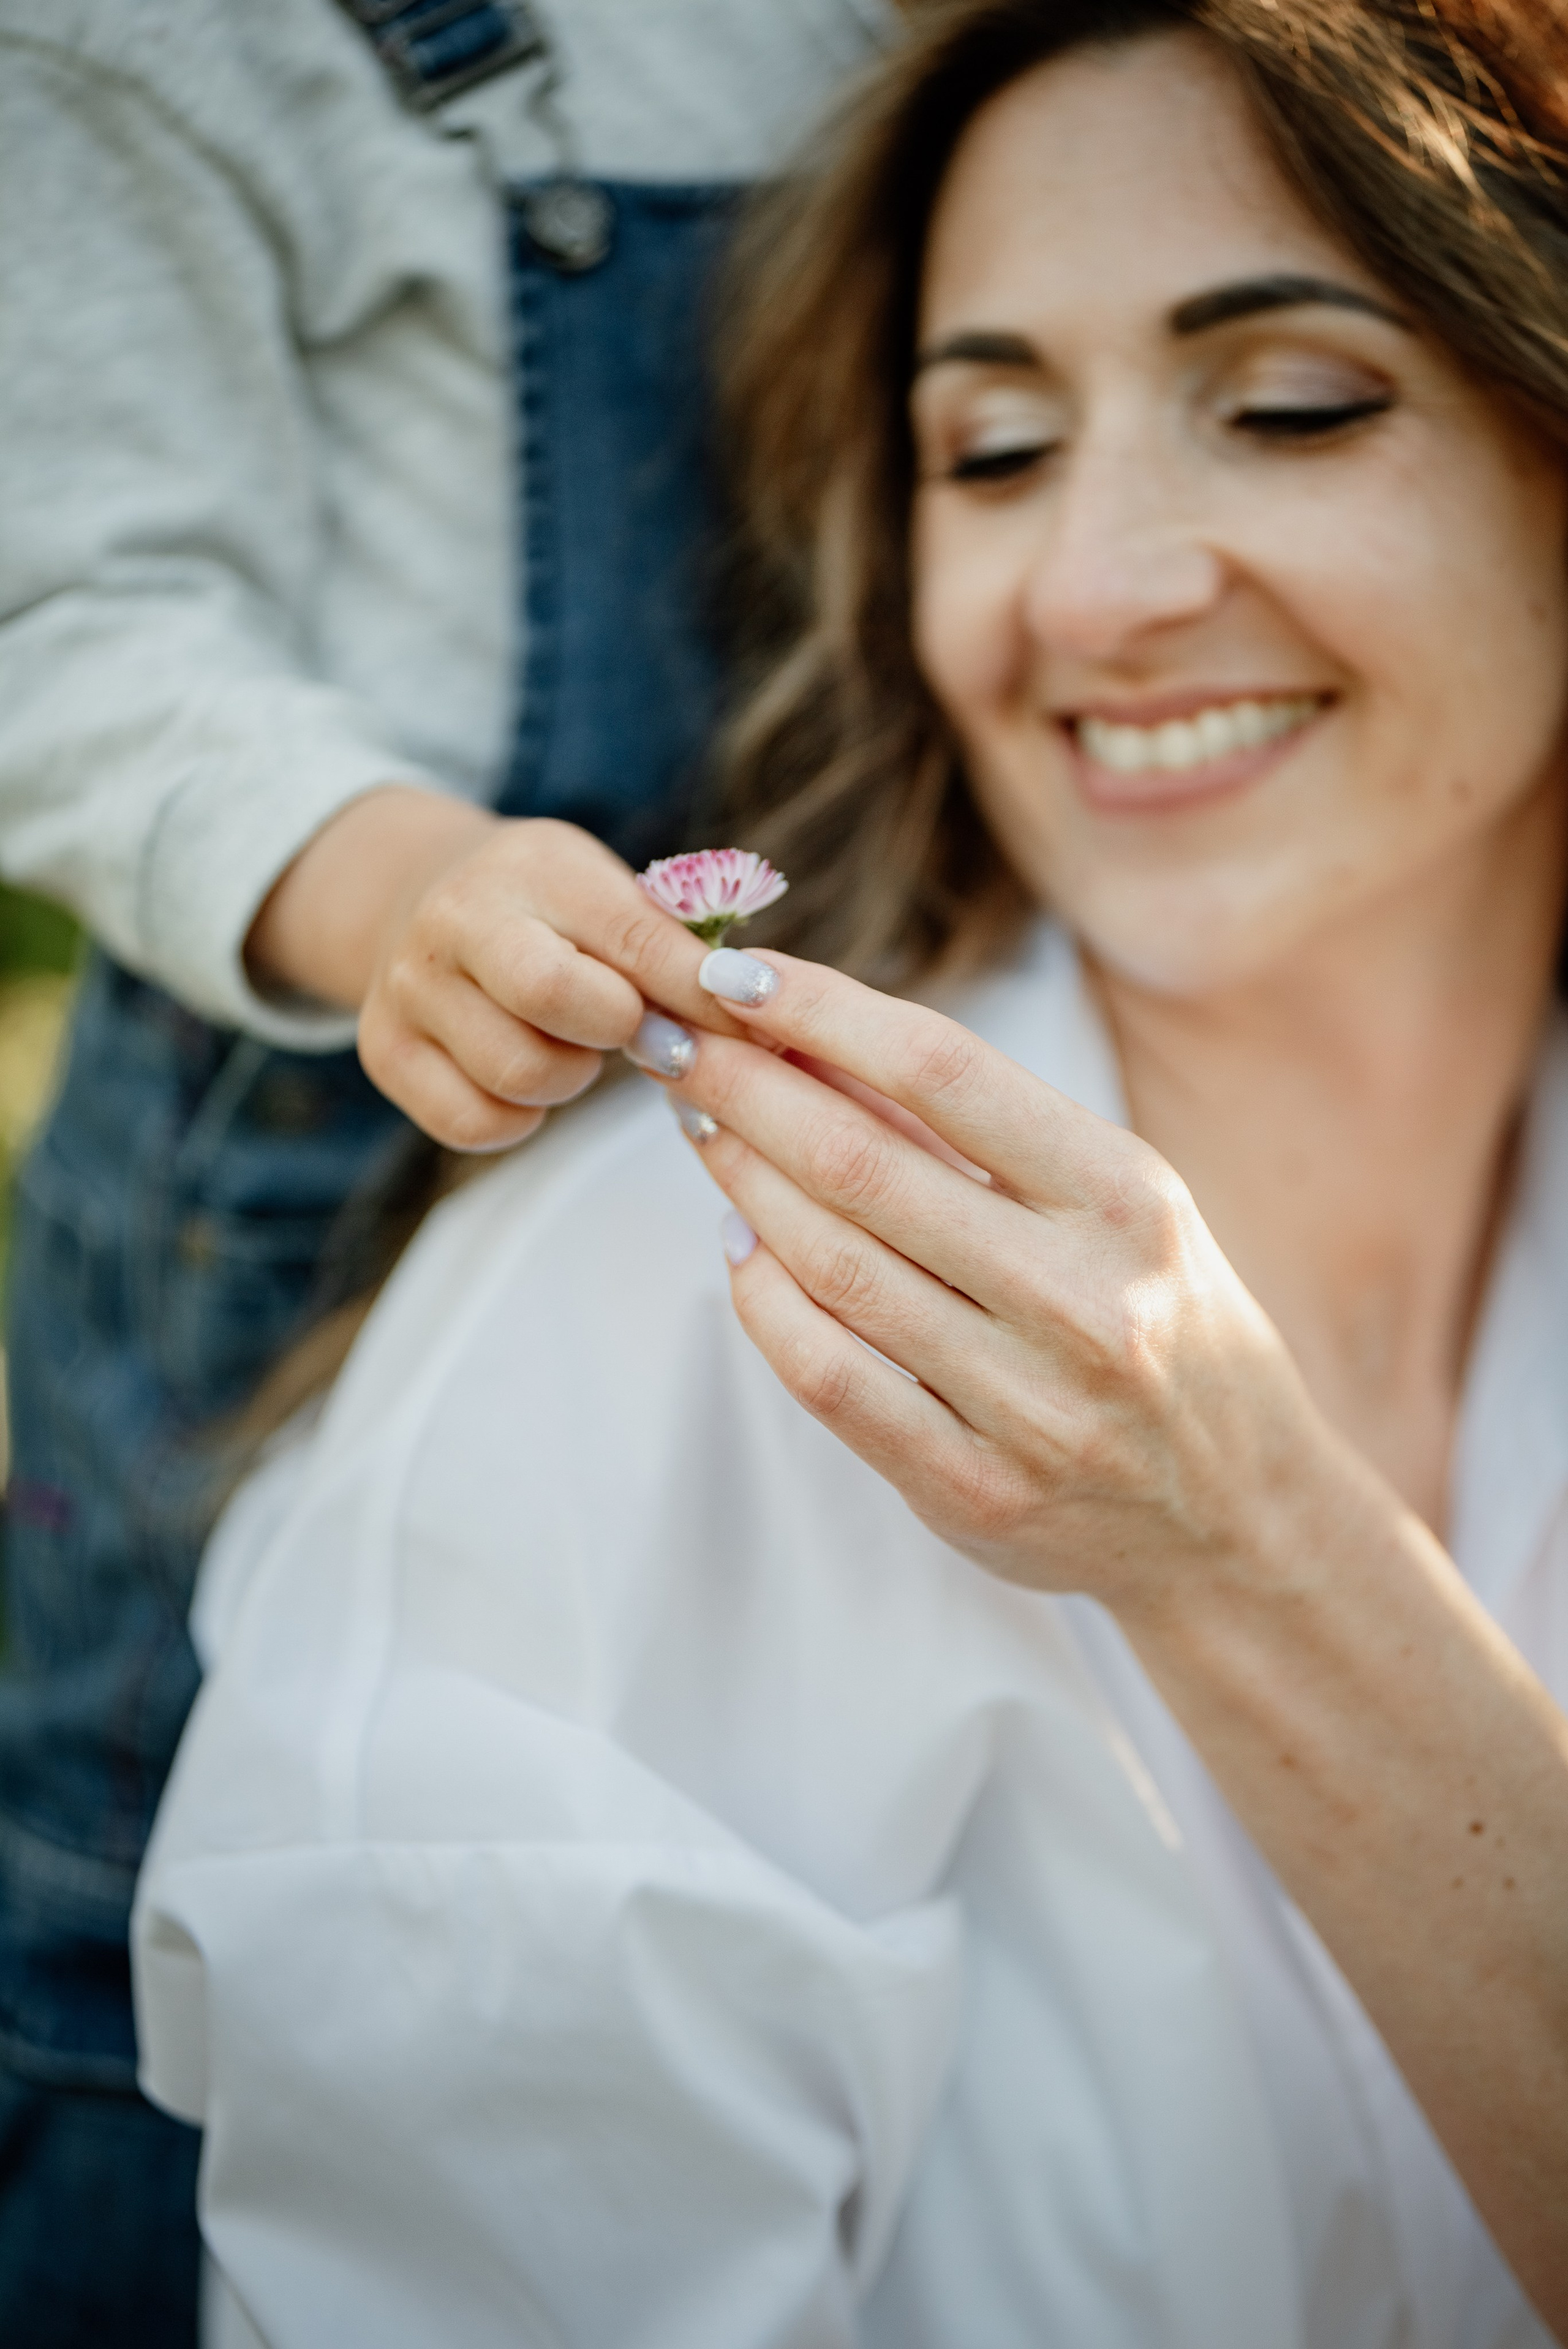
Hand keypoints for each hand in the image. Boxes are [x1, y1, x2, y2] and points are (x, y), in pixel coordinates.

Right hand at [247, 788, 736, 1150]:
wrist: (417, 897)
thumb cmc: (548, 908)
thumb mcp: (606, 893)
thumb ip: (672, 946)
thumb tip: (754, 1012)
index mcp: (535, 866)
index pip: (633, 936)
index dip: (697, 993)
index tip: (746, 1024)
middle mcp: (456, 918)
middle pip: (554, 997)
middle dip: (619, 1029)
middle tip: (639, 1032)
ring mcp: (410, 987)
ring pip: (520, 1073)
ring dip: (571, 1077)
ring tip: (574, 1045)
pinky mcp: (384, 1052)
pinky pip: (475, 1122)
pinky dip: (519, 1117)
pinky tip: (527, 1073)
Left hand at [671, 948, 1326, 1616]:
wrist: (1243, 1520)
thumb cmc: (1170, 1331)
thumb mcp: (1119, 1210)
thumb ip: (982, 1139)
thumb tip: (819, 1043)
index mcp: (1127, 1200)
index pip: (945, 1070)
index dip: (823, 1012)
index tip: (737, 971)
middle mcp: (1081, 1298)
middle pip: (862, 1163)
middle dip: (746, 1085)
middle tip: (673, 1037)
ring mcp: (1026, 1404)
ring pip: (831, 1263)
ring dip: (740, 1179)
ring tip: (697, 1121)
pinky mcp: (972, 1490)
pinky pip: (828, 1376)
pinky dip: (762, 1300)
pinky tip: (738, 1246)